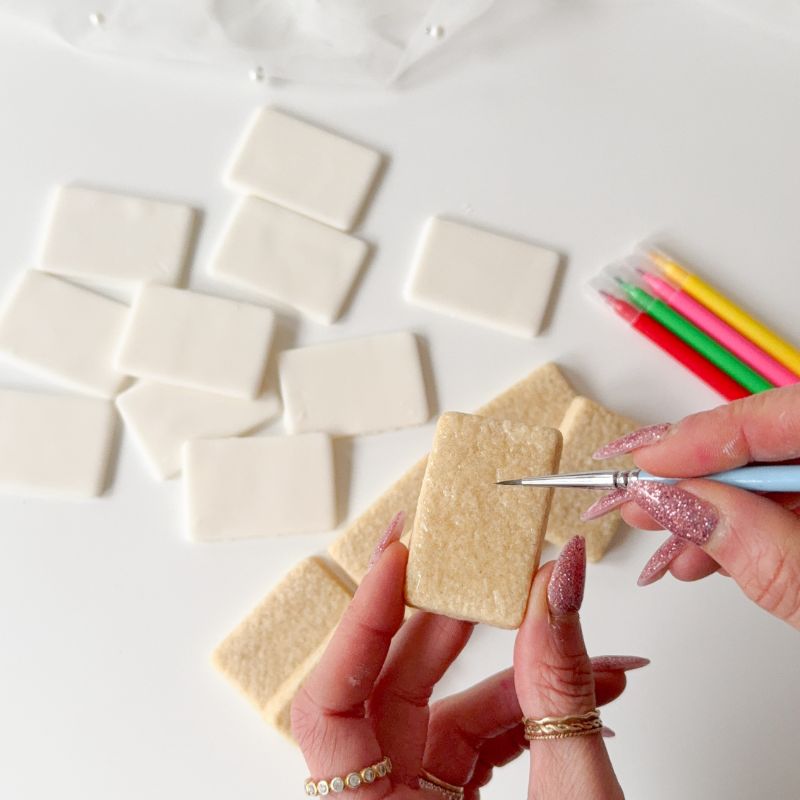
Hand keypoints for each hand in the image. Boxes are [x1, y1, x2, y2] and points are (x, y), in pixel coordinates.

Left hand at [292, 515, 642, 797]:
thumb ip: (559, 692)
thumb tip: (559, 585)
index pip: (330, 708)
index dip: (358, 623)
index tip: (399, 558)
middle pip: (388, 691)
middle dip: (448, 623)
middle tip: (483, 566)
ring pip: (439, 708)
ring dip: (508, 663)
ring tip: (563, 622)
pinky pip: (473, 736)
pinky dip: (524, 704)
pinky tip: (582, 681)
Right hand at [589, 385, 799, 628]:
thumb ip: (765, 550)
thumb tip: (678, 503)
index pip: (782, 416)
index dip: (706, 435)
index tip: (644, 459)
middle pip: (765, 444)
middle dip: (694, 475)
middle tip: (635, 495)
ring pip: (764, 481)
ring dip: (706, 512)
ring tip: (660, 539)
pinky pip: (777, 513)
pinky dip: (735, 536)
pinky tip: (700, 558)